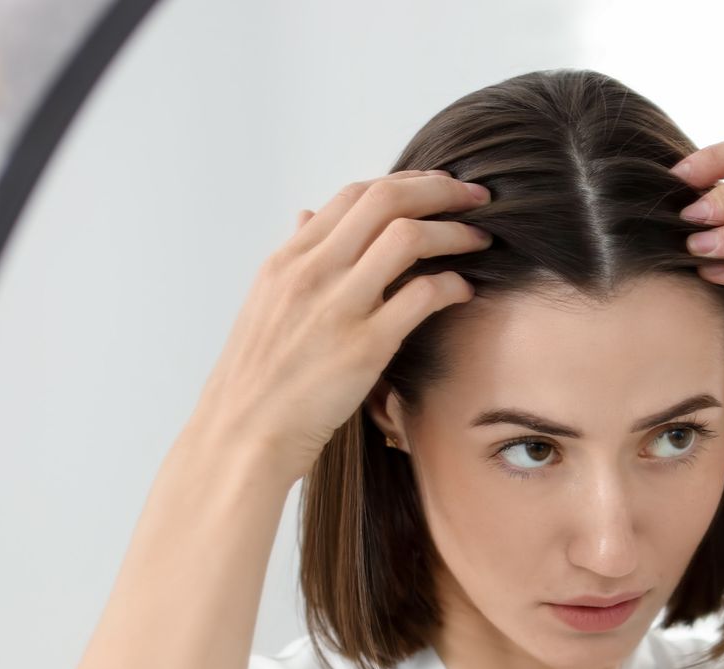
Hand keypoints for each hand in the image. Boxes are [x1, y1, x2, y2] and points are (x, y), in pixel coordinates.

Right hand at [189, 170, 493, 478]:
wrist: (244, 432)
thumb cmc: (260, 375)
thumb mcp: (266, 302)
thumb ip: (295, 256)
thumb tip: (307, 214)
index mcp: (289, 259)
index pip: (354, 194)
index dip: (406, 182)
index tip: (439, 185)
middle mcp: (312, 272)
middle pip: (385, 201)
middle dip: (440, 189)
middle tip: (476, 196)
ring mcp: (338, 307)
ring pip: (408, 238)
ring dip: (454, 231)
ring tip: (479, 238)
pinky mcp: (365, 347)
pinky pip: (421, 296)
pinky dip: (452, 284)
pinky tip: (464, 290)